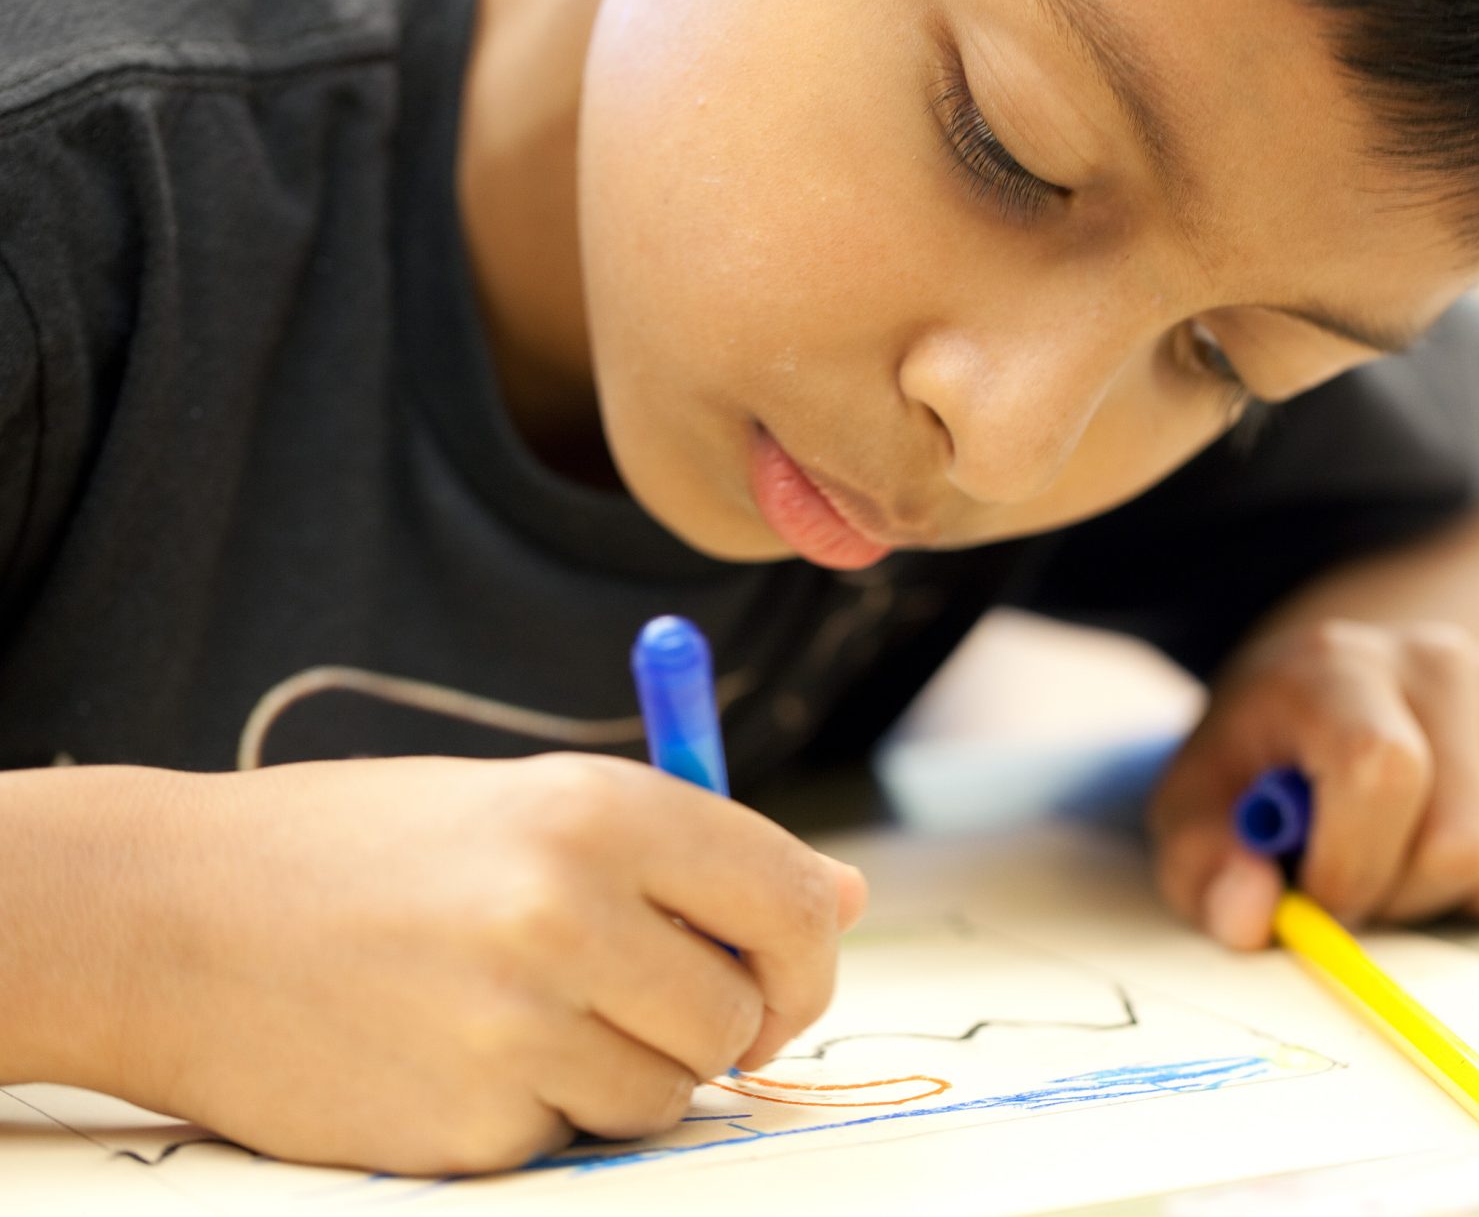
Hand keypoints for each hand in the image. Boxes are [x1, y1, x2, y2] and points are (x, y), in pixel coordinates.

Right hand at [101, 754, 864, 1173]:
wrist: (169, 917)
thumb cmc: (366, 849)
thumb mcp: (530, 804)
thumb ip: (691, 854)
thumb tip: (840, 901)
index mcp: (597, 809)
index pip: (788, 900)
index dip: (808, 953)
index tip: (782, 976)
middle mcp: (569, 911)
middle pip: (741, 1015)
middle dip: (718, 1023)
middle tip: (646, 1001)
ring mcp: (517, 1029)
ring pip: (670, 1095)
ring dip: (628, 1073)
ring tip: (527, 1015)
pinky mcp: (470, 1131)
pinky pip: (572, 1143)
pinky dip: (541, 1116)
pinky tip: (459, 1057)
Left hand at [1146, 620, 1478, 948]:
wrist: (1341, 686)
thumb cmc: (1266, 757)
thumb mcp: (1198, 804)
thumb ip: (1203, 864)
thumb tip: (1250, 914)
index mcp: (1339, 665)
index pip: (1381, 773)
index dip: (1352, 865)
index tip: (1317, 892)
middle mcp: (1443, 659)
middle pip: (1463, 842)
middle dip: (1400, 895)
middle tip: (1359, 870)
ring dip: (1457, 899)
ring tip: (1406, 851)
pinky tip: (1464, 842)